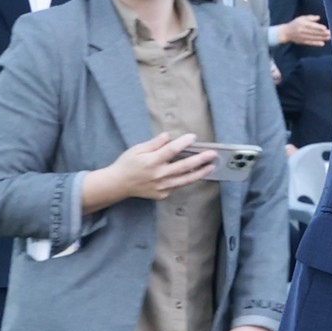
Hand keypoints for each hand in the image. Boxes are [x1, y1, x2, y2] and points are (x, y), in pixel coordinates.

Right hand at [97, 132, 216, 204]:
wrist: (118, 184)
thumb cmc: (127, 164)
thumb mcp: (137, 149)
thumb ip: (153, 144)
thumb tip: (167, 136)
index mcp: (151, 161)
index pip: (171, 150)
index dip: (183, 143)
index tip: (193, 137)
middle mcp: (158, 175)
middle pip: (183, 166)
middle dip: (200, 159)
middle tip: (212, 154)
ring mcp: (161, 187)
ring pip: (184, 180)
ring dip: (199, 173)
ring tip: (211, 167)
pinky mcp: (162, 195)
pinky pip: (176, 186)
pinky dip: (185, 180)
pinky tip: (195, 174)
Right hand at [274, 13, 330, 47]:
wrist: (286, 32)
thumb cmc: (295, 23)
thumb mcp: (301, 18)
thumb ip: (310, 18)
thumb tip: (318, 17)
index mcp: (302, 24)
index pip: (311, 26)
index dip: (318, 27)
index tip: (325, 28)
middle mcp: (302, 31)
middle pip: (313, 32)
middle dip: (322, 33)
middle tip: (330, 33)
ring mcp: (302, 37)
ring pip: (313, 38)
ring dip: (321, 38)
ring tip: (329, 38)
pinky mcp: (302, 42)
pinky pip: (310, 43)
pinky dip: (316, 43)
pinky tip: (322, 43)